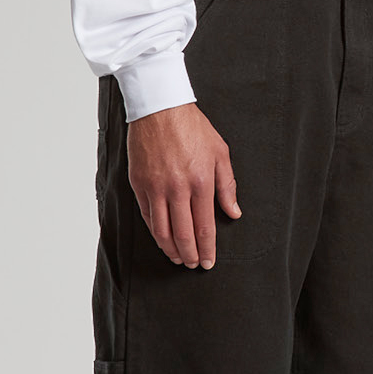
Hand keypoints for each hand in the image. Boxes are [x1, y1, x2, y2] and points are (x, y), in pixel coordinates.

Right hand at [127, 103, 240, 268]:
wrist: (160, 107)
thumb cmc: (192, 127)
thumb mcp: (220, 152)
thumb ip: (227, 186)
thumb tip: (233, 213)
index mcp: (200, 181)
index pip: (204, 226)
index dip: (207, 248)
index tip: (208, 262)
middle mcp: (177, 188)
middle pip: (182, 234)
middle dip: (190, 254)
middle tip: (194, 265)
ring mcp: (155, 187)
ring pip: (161, 230)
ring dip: (170, 249)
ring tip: (178, 258)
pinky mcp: (139, 183)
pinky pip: (147, 216)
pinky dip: (155, 232)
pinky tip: (162, 239)